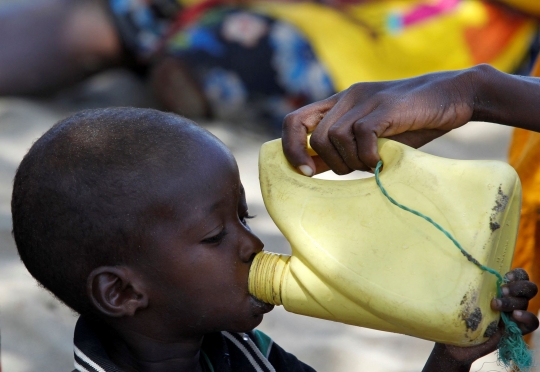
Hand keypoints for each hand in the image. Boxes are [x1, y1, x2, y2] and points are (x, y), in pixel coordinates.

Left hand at [282, 66, 486, 175]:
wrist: (453, 97)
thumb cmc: (411, 122)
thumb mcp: (370, 136)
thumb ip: (341, 147)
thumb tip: (310, 167)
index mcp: (339, 103)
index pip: (294, 121)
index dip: (291, 149)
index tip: (307, 172)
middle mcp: (347, 97)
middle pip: (315, 138)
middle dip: (331, 164)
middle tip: (356, 169)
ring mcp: (365, 99)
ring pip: (334, 138)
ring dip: (351, 161)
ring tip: (373, 163)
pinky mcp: (384, 106)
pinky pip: (360, 136)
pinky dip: (368, 156)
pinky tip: (381, 159)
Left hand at [422, 268, 538, 371]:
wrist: (456, 343)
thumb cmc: (455, 315)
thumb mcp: (459, 297)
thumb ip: (463, 283)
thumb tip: (450, 261)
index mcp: (498, 287)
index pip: (518, 275)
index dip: (517, 274)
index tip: (504, 276)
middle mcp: (509, 299)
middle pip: (528, 288)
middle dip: (517, 286)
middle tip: (500, 290)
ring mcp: (514, 314)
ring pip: (526, 302)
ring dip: (514, 302)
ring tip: (496, 305)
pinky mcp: (516, 330)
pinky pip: (532, 323)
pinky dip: (527, 318)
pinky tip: (515, 317)